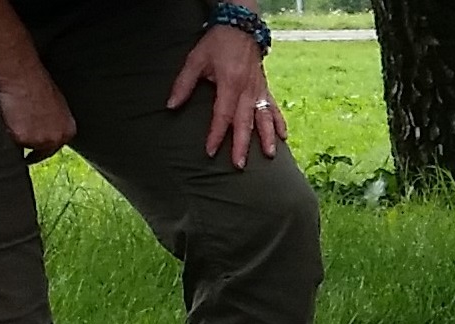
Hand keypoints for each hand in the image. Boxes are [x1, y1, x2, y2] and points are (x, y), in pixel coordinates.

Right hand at [0, 65, 75, 162]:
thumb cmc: (36, 84)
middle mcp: (57, 139)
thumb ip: (55, 122)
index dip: (42, 146)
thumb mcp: (56, 105)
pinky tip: (7, 117)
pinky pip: (11, 141)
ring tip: (13, 117)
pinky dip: (7, 132)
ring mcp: (40, 140)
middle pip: (41, 151)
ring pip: (25, 147)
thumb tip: (47, 129)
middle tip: (19, 134)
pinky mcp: (22, 138)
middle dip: (31, 145)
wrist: (22, 75)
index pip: (54, 147)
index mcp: (68, 131)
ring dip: (18, 138)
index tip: (33, 148)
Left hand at [166, 25, 286, 168]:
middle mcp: (247, 91)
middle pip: (244, 123)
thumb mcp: (196, 59)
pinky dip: (279, 123)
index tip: (209, 151)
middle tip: (239, 165)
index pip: (222, 115)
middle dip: (241, 145)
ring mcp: (258, 91)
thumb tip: (171, 105)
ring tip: (270, 155)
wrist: (240, 28)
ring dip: (267, 138)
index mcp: (230, 84)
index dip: (215, 134)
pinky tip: (283, 137)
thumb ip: (184, 84)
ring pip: (264, 118)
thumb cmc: (217, 43)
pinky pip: (273, 109)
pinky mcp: (264, 89)